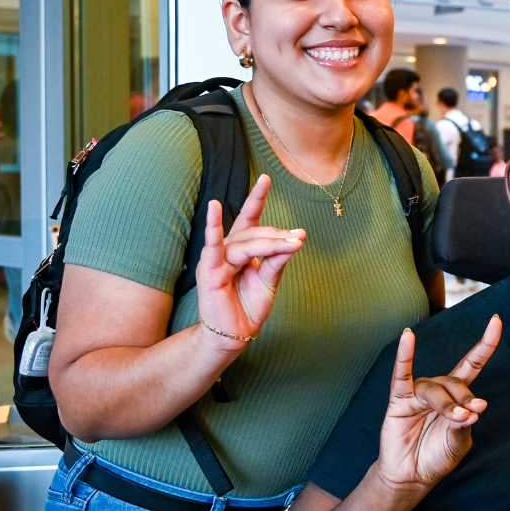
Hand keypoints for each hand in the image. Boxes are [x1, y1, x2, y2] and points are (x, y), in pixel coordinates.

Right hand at [195, 175, 303, 351]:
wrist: (237, 332)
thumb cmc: (250, 305)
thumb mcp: (270, 280)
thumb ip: (278, 260)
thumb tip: (296, 238)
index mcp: (243, 249)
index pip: (251, 218)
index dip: (257, 198)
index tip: (266, 178)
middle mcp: (229, 250)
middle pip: (255, 232)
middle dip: (279, 236)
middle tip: (299, 238)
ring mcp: (218, 259)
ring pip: (246, 242)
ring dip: (270, 242)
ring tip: (292, 243)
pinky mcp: (210, 271)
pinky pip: (213, 247)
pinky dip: (213, 228)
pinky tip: (213, 210)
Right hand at [376, 318, 500, 493]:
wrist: (412, 476)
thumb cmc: (437, 456)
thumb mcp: (459, 443)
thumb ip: (464, 425)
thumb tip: (473, 409)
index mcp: (457, 395)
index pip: (473, 363)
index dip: (486, 343)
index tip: (497, 321)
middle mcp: (439, 389)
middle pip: (456, 382)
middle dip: (465, 400)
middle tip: (470, 417)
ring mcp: (418, 393)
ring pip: (435, 389)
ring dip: (447, 404)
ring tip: (457, 419)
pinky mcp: (399, 400)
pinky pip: (401, 375)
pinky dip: (404, 355)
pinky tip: (407, 337)